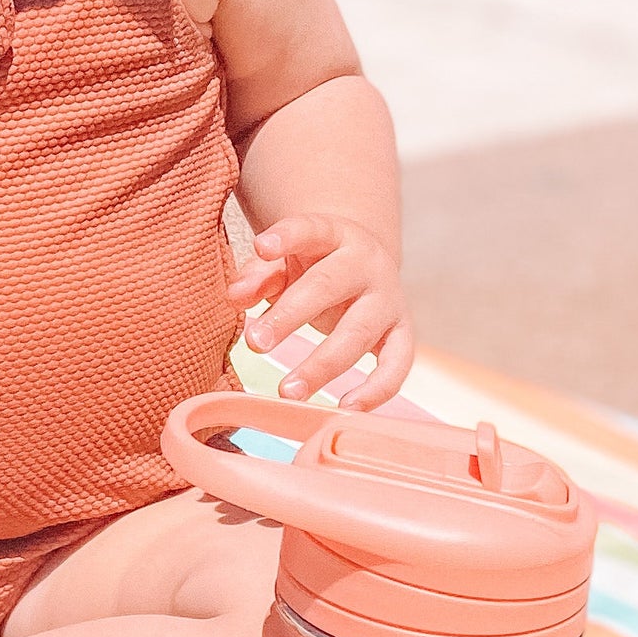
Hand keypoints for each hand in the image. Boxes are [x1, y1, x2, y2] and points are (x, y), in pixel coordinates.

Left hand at [227, 213, 412, 408]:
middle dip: (290, 316)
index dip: (287, 236)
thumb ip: (258, 276)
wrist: (365, 267)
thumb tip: (234, 297)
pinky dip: (377, 389)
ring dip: (322, 365)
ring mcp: (389, 299)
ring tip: (287, 391)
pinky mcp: (403, 331)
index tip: (261, 247)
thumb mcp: (284, 262)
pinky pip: (397, 363)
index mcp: (334, 235)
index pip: (309, 229)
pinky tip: (346, 408)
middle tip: (255, 342)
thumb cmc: (313, 267)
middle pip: (328, 286)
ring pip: (359, 332)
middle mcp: (367, 264)